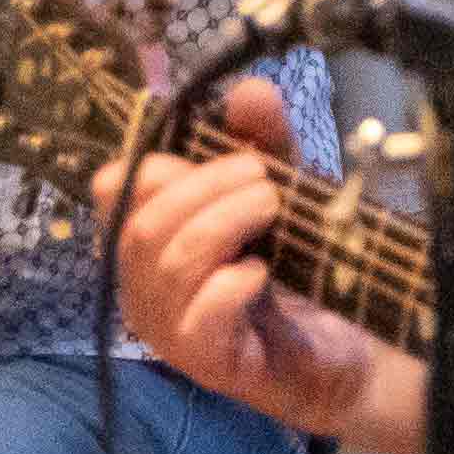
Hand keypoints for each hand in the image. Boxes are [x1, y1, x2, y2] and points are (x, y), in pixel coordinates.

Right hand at [100, 82, 386, 439]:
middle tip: (266, 181)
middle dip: (206, 187)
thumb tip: (247, 89)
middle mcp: (141, 286)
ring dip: (227, 222)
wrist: (339, 348)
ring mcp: (166, 330)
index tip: (230, 155)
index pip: (114, 187)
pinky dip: (234, 282)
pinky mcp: (204, 363)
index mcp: (146, 239)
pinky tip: (262, 273)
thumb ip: (263, 139)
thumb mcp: (280, 189)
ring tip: (273, 211)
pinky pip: (200, 315)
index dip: (165, 161)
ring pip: (170, 263)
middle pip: (140, 222)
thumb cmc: (294, 268)